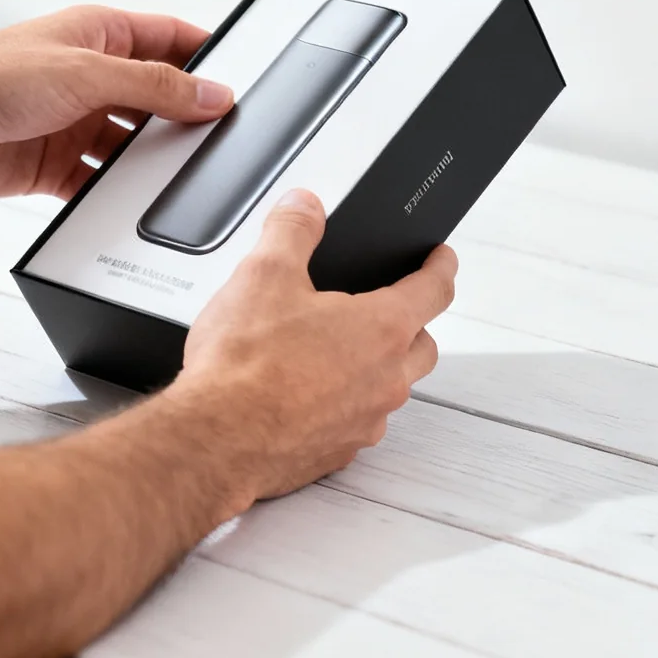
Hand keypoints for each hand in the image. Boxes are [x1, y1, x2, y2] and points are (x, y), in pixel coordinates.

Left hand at [0, 6, 232, 199]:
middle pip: (155, 98)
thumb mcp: (87, 73)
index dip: (206, 57)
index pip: (169, 40)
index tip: (240, 81)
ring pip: (131, 145)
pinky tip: (130, 203)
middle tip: (217, 138)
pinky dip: (114, 195)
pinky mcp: (55, 165)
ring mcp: (72, 122)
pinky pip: (98, 184)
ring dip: (148, 161)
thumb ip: (155, 87)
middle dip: (183, 119)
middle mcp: (88, 77)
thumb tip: (211, 94)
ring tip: (176, 175)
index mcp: (98, 35)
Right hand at [173, 189, 452, 499]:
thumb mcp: (264, 273)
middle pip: (422, 346)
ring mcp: (364, 421)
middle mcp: (385, 379)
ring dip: (377, 369)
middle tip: (391, 308)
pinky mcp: (336, 453)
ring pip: (391, 389)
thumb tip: (305, 205)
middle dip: (414, 323)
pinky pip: (357, 424)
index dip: (440, 267)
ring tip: (337, 353)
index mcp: (381, 329)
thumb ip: (292, 230)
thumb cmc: (243, 367)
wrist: (215, 441)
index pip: (433, 290)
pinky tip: (308, 397)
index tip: (442, 259)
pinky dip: (344, 407)